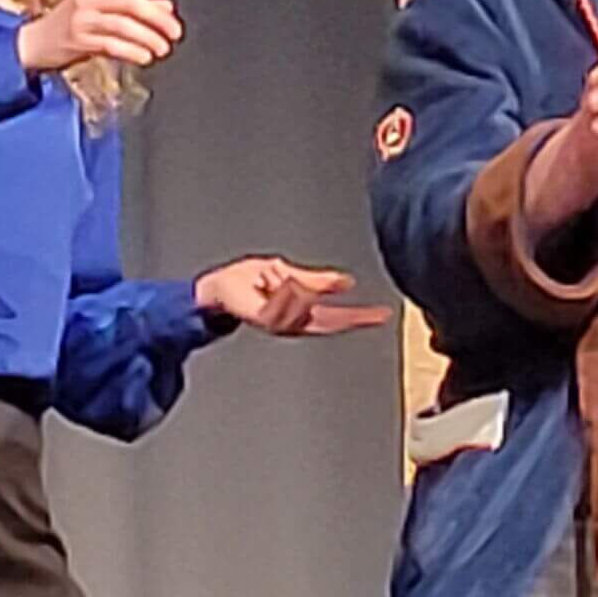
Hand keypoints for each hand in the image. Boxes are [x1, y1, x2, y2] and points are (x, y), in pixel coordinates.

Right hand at [18, 0, 184, 74]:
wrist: (34, 44)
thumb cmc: (72, 24)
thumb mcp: (102, 10)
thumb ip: (135, 9)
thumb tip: (167, 8)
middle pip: (131, 3)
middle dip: (158, 19)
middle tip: (175, 32)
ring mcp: (82, 19)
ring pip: (124, 26)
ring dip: (148, 39)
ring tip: (162, 48)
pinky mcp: (78, 40)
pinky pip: (111, 45)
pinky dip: (132, 52)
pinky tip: (144, 57)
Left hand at [193, 257, 391, 337]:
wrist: (213, 291)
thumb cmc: (243, 284)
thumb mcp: (288, 274)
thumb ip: (316, 280)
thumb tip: (347, 281)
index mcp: (300, 313)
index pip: (338, 317)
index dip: (362, 317)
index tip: (384, 315)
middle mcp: (293, 322)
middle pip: (326, 317)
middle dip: (344, 313)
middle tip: (364, 310)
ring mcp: (278, 323)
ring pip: (303, 300)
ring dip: (288, 281)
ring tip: (269, 276)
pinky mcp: (263, 319)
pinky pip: (284, 303)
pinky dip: (278, 286)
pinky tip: (269, 280)